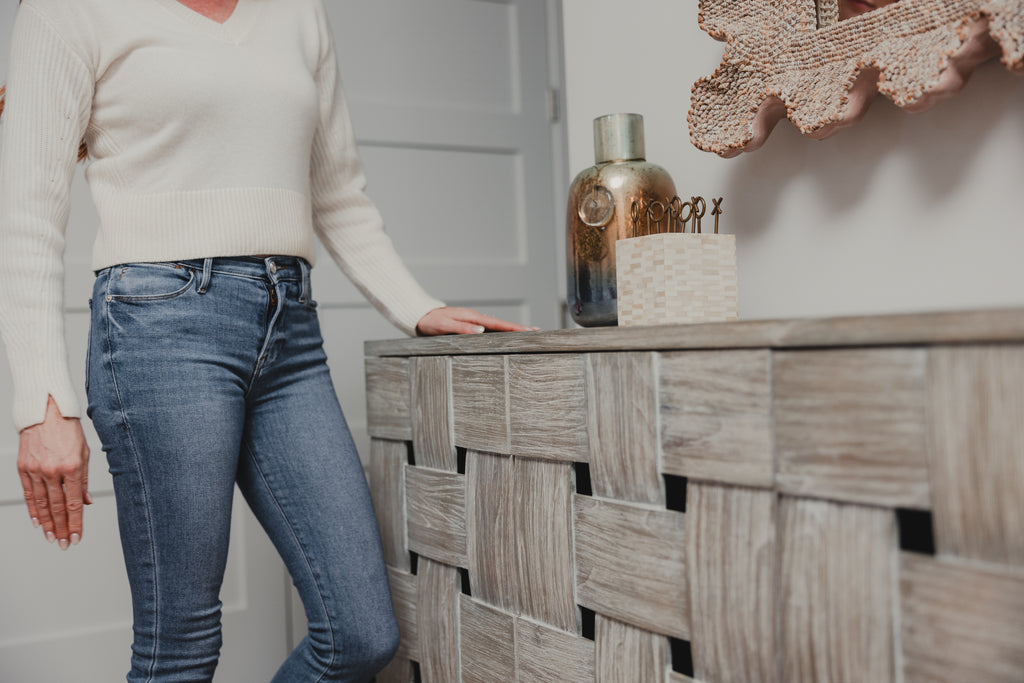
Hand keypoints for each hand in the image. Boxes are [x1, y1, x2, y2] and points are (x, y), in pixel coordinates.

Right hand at [18, 397, 91, 548]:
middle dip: (61, 528)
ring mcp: (36, 470)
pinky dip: (32, 509)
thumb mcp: (85, 452)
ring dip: (46, 524)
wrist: (45, 411)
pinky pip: (28, 493)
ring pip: (41, 504)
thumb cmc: (69, 429)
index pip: (74, 503)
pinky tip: (37, 521)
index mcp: (72, 467)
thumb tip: (86, 502)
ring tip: (51, 538)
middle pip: (57, 507)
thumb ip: (84, 480)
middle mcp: (53, 471)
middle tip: (63, 544)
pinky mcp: (23, 467)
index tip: (76, 538)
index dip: (75, 523)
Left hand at [416, 307, 539, 335]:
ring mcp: (473, 320)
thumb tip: (482, 330)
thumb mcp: (445, 326)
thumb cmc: (431, 322)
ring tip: (525, 334)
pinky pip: (489, 328)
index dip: (515, 328)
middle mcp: (476, 317)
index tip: (530, 330)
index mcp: (473, 317)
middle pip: (502, 324)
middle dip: (519, 328)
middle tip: (536, 331)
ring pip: (496, 326)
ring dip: (511, 329)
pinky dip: (500, 330)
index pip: (499, 324)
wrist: (420, 315)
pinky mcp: (469, 324)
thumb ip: (462, 328)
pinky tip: (504, 335)